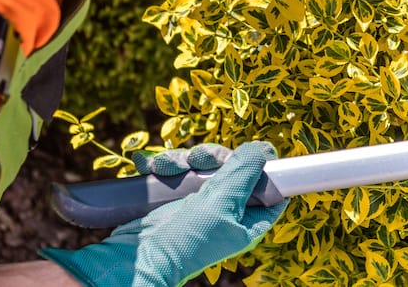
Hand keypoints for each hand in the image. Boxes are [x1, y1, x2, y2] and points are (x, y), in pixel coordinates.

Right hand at [40, 142, 287, 286]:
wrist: (138, 258)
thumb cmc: (185, 240)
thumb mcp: (220, 204)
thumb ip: (244, 175)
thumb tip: (265, 149)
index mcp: (247, 220)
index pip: (269, 191)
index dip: (262, 168)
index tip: (250, 152)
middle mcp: (226, 212)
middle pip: (232, 169)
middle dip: (211, 158)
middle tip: (198, 160)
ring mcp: (200, 205)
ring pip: (201, 167)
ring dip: (181, 161)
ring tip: (164, 167)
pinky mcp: (175, 200)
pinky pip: (176, 173)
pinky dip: (164, 166)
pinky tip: (148, 166)